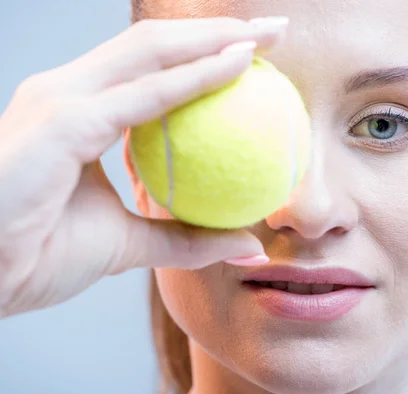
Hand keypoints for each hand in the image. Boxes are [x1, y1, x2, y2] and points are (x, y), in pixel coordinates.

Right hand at [0, 16, 287, 317]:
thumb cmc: (38, 256)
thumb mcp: (129, 242)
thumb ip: (186, 237)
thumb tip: (249, 243)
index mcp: (80, 110)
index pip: (152, 66)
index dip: (206, 52)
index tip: (260, 55)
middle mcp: (68, 92)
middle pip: (156, 43)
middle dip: (220, 29)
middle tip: (275, 31)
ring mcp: (61, 99)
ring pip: (151, 51)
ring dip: (214, 38)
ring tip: (265, 37)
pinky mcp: (61, 121)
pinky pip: (145, 95)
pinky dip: (196, 78)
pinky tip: (239, 66)